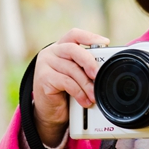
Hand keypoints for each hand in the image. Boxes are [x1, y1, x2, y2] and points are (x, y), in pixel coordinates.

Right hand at [32, 28, 108, 146]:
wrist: (48, 113)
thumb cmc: (64, 92)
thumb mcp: (75, 75)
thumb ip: (83, 66)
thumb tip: (104, 66)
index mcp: (60, 47)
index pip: (74, 35)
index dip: (90, 36)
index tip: (105, 43)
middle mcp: (50, 53)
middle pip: (73, 49)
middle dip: (89, 62)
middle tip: (98, 75)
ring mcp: (44, 64)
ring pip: (72, 69)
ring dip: (86, 84)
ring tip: (93, 95)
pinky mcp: (43, 78)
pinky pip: (67, 82)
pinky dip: (79, 92)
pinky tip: (84, 100)